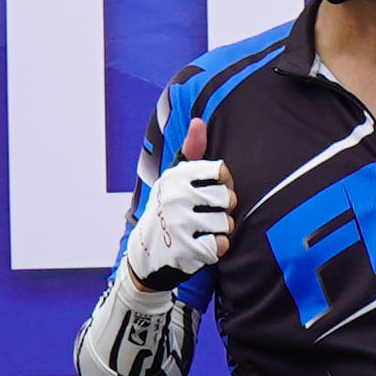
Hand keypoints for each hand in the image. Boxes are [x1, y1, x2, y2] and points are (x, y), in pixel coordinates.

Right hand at [123, 123, 231, 285]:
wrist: (147, 253)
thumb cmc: (169, 208)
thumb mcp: (176, 178)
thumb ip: (192, 150)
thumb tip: (199, 122)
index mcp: (176, 176)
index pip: (222, 172)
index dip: (223, 183)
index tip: (210, 190)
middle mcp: (175, 197)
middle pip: (228, 198)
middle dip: (223, 209)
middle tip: (205, 214)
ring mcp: (180, 224)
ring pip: (227, 223)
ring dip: (220, 230)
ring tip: (202, 230)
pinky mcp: (186, 250)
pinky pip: (221, 244)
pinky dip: (216, 248)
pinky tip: (200, 245)